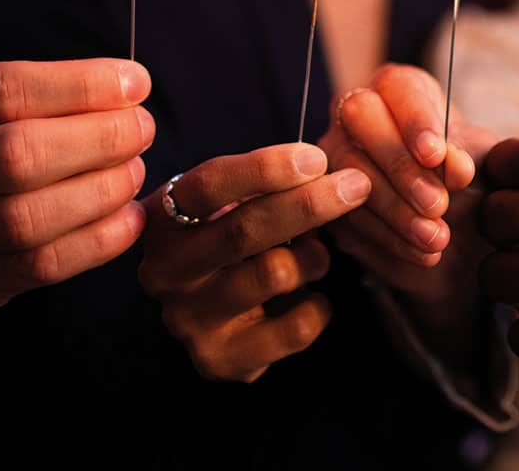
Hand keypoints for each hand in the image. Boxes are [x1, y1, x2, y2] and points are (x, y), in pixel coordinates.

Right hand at [0, 60, 154, 309]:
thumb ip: (52, 88)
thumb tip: (132, 86)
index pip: (3, 90)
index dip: (82, 86)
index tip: (136, 83)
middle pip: (15, 156)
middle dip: (99, 140)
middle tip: (142, 128)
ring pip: (26, 218)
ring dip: (101, 191)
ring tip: (135, 169)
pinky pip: (40, 265)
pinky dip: (99, 241)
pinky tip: (131, 216)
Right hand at [137, 144, 370, 381]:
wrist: (210, 311)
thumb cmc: (232, 236)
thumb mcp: (233, 201)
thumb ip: (266, 183)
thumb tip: (323, 167)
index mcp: (162, 220)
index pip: (208, 186)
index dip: (265, 169)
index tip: (316, 158)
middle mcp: (165, 272)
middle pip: (243, 231)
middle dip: (308, 204)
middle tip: (356, 186)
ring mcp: (188, 320)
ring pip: (274, 275)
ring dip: (314, 257)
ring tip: (317, 254)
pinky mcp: (219, 360)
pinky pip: (295, 328)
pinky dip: (318, 306)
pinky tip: (309, 297)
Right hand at [320, 65, 495, 315]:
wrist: (462, 229)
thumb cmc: (473, 177)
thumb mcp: (484, 163)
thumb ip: (471, 156)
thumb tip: (454, 164)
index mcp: (403, 89)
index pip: (399, 87)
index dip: (414, 120)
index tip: (435, 154)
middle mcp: (361, 113)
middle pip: (361, 117)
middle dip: (399, 164)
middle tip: (438, 204)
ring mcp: (337, 155)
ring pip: (348, 170)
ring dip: (394, 209)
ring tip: (436, 238)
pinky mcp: (330, 201)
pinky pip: (345, 215)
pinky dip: (386, 238)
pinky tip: (421, 254)